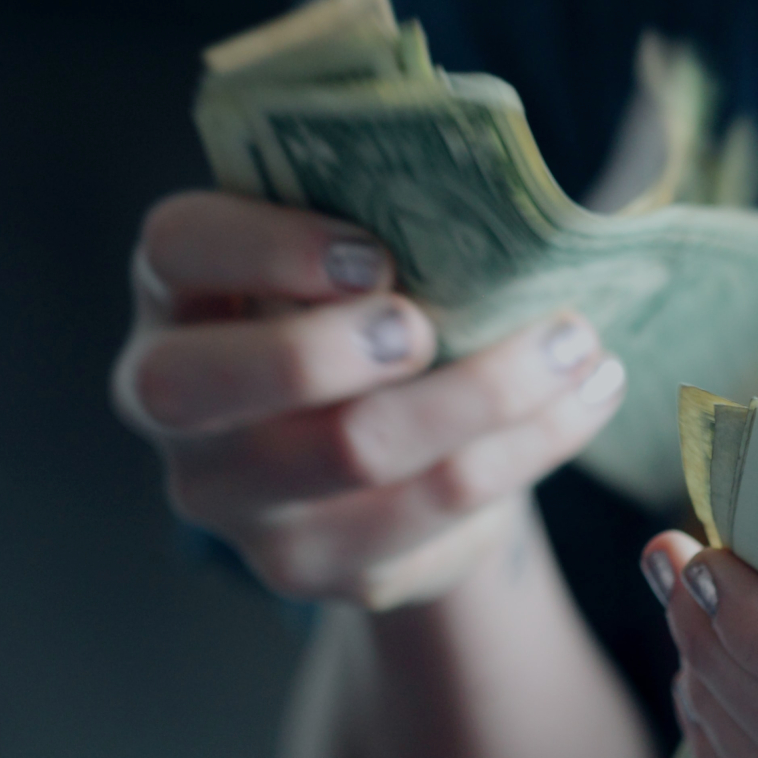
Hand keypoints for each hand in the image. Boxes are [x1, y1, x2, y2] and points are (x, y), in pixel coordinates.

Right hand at [113, 191, 625, 608]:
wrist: (389, 446)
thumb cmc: (368, 309)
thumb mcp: (353, 252)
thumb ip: (381, 214)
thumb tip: (495, 191)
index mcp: (178, 291)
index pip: (177, 248)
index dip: (265, 247)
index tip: (374, 254)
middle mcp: (173, 403)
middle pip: (210, 384)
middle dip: (329, 349)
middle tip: (430, 326)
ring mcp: (236, 500)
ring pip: (352, 452)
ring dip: (485, 393)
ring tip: (576, 345)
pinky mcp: (315, 566)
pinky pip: (432, 513)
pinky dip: (527, 448)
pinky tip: (584, 400)